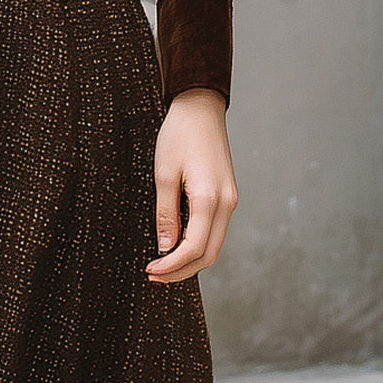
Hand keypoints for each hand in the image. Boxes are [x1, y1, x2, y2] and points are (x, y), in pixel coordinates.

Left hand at [145, 87, 238, 282]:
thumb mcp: (163, 174)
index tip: (152, 271)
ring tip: (162, 262)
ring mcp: (230, 200)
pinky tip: (177, 242)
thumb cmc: (179, 135)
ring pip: (214, 244)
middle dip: (182, 270)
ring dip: (190, 259)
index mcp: (210, 199)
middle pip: (209, 254)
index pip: (194, 249)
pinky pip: (215, 229)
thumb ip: (166, 214)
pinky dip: (198, 242)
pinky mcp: (227, 195)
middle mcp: (226, 204)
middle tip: (154, 273)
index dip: (173, 266)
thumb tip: (165, 247)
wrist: (201, 108)